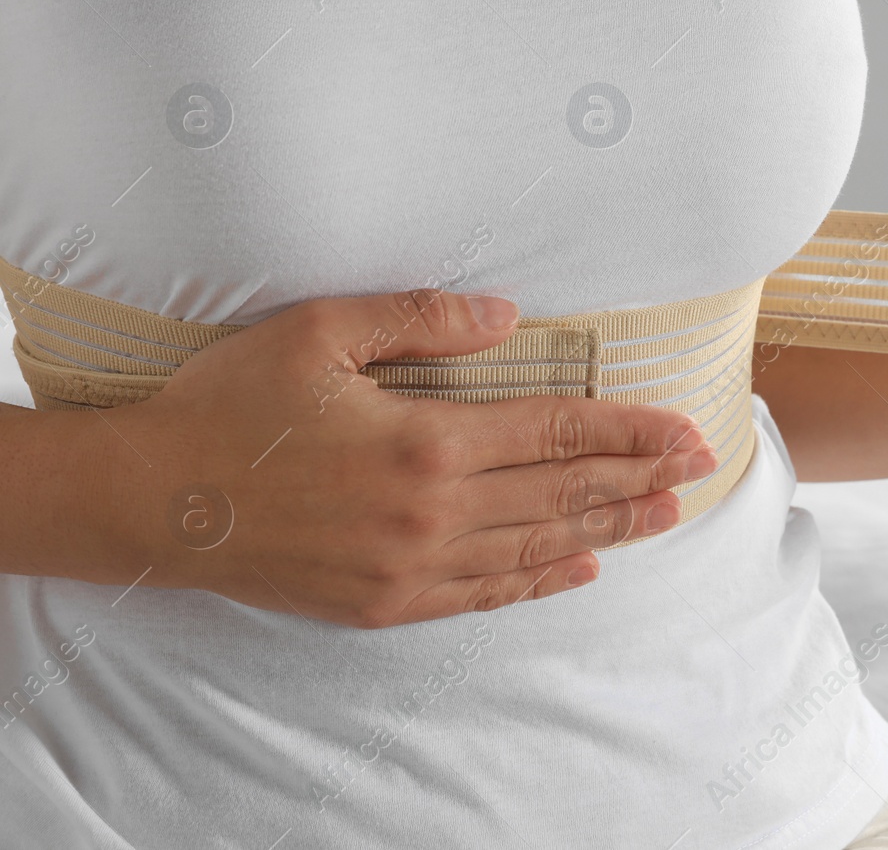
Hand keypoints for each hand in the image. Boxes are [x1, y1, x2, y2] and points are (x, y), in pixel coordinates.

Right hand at [98, 288, 715, 627]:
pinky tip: (580, 566)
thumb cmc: (230, 405)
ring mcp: (412, 567)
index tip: (682, 426)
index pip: (557, 431)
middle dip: (639, 475)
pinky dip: (541, 578)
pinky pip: (485, 592)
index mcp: (426, 441)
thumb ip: (420, 319)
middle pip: (563, 490)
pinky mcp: (384, 603)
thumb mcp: (318, 332)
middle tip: (699, 465)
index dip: (628, 428)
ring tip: (665, 512)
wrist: (154, 503)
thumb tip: (508, 317)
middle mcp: (433, 512)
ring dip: (610, 526)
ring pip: (538, 544)